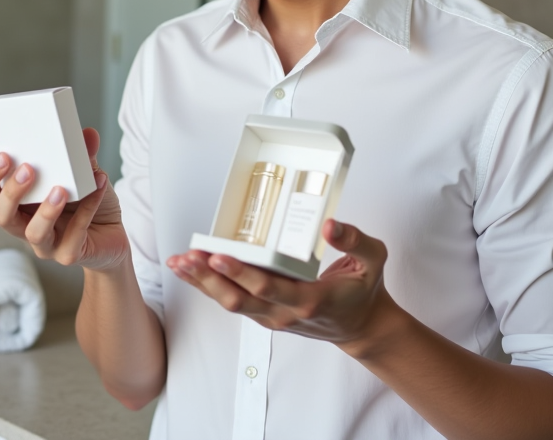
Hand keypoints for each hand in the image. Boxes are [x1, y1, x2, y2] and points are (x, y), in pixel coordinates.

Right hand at [0, 128, 129, 270]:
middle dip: (10, 191)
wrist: (113, 235)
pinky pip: (74, 234)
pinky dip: (87, 209)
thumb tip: (87, 133)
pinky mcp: (69, 254)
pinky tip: (98, 187)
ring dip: (45, 210)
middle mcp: (26, 226)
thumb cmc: (88, 204)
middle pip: (0, 215)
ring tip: (61, 189)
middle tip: (27, 168)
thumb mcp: (79, 176)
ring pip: (34, 232)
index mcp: (18, 205)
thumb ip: (78, 157)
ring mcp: (46, 244)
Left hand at [166, 219, 395, 349]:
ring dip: (202, 283)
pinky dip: (210, 287)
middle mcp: (285, 313)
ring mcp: (273, 318)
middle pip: (238, 299)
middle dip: (209, 278)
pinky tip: (192, 271)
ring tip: (179, 263)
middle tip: (188, 257)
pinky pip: (234, 302)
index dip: (240, 273)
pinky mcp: (265, 316)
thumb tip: (330, 224)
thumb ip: (355, 240)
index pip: (268, 288)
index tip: (218, 255)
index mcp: (310, 300)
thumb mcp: (373, 260)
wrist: (361, 327)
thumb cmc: (364, 291)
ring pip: (230, 303)